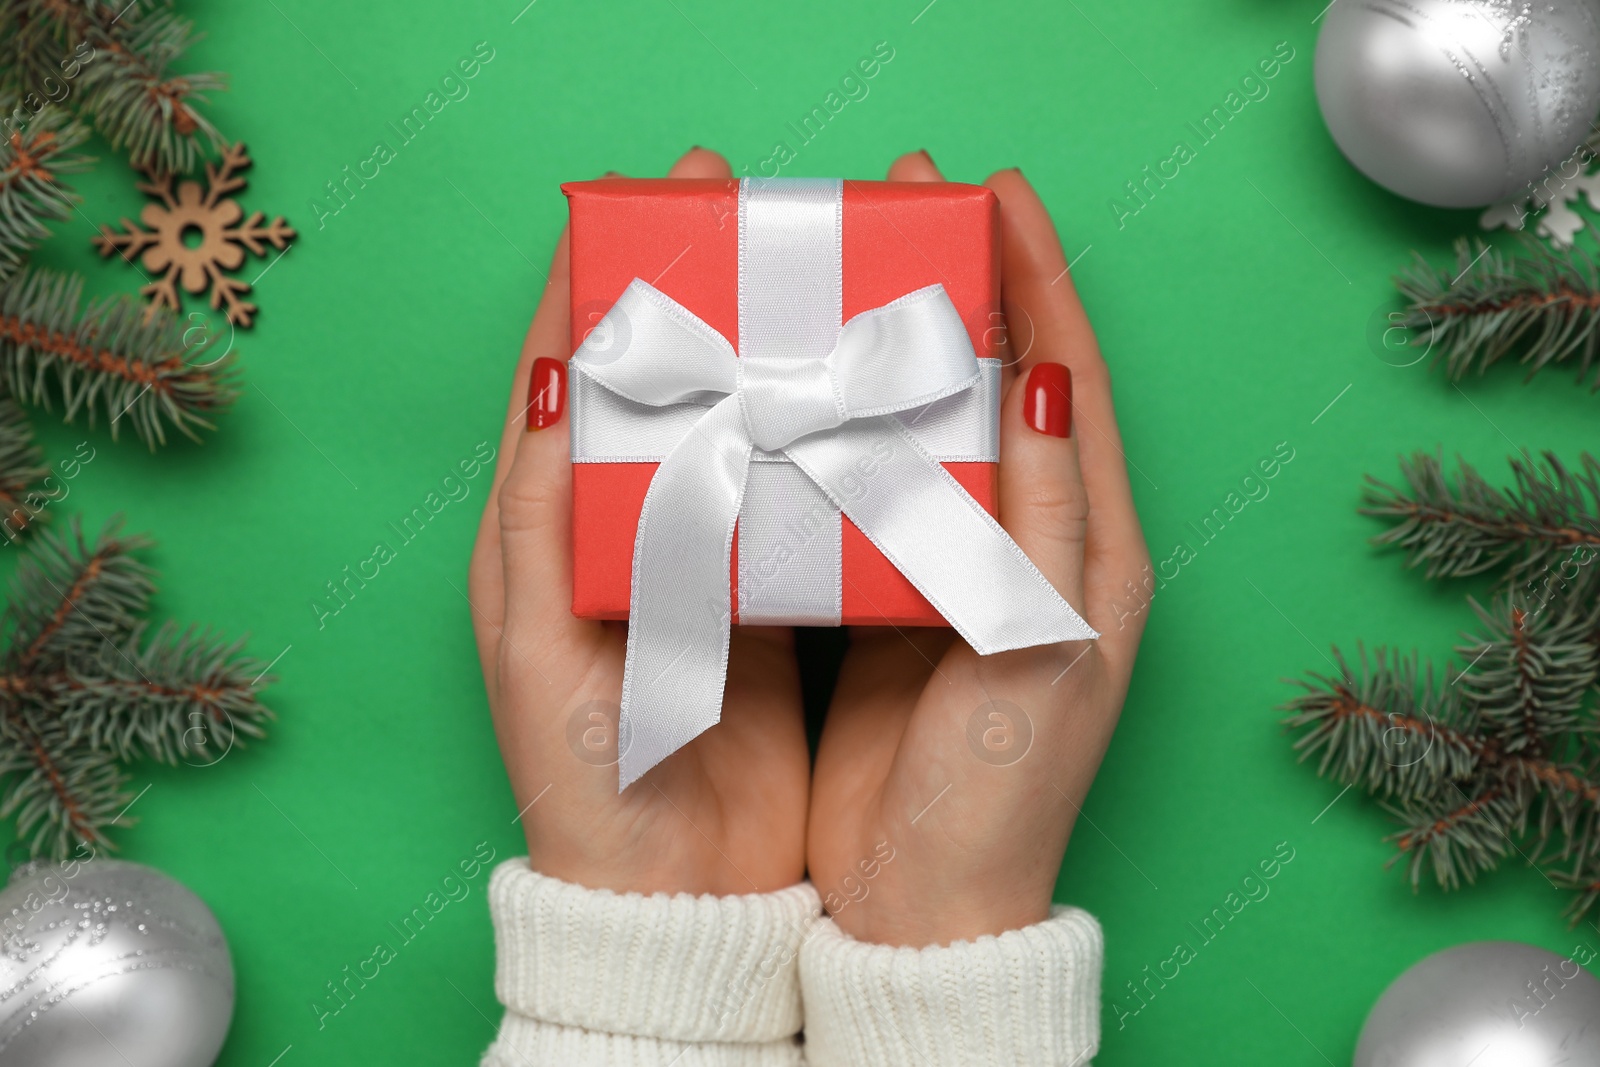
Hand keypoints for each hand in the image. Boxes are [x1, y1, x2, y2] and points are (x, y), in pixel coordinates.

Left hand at [469, 148, 808, 896]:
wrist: (671, 895)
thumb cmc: (582, 775)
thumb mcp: (534, 639)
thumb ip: (539, 512)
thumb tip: (548, 374)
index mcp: (552, 526)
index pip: (568, 371)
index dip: (602, 279)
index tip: (650, 198)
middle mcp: (630, 530)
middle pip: (664, 378)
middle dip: (704, 287)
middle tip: (754, 207)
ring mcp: (705, 560)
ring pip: (736, 423)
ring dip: (772, 347)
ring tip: (821, 270)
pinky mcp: (772, 599)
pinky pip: (795, 494)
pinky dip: (820, 434)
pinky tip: (860, 386)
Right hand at [807, 153, 1151, 945]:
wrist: (925, 905)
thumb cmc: (1001, 790)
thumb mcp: (1047, 644)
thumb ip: (1050, 513)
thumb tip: (1050, 381)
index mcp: (1090, 546)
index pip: (1073, 380)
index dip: (1040, 281)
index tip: (996, 196)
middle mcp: (1029, 545)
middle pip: (1003, 384)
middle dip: (964, 287)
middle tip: (910, 203)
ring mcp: (955, 568)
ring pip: (929, 424)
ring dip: (893, 344)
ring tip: (849, 268)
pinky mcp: (889, 598)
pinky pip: (870, 485)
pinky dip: (841, 424)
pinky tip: (803, 383)